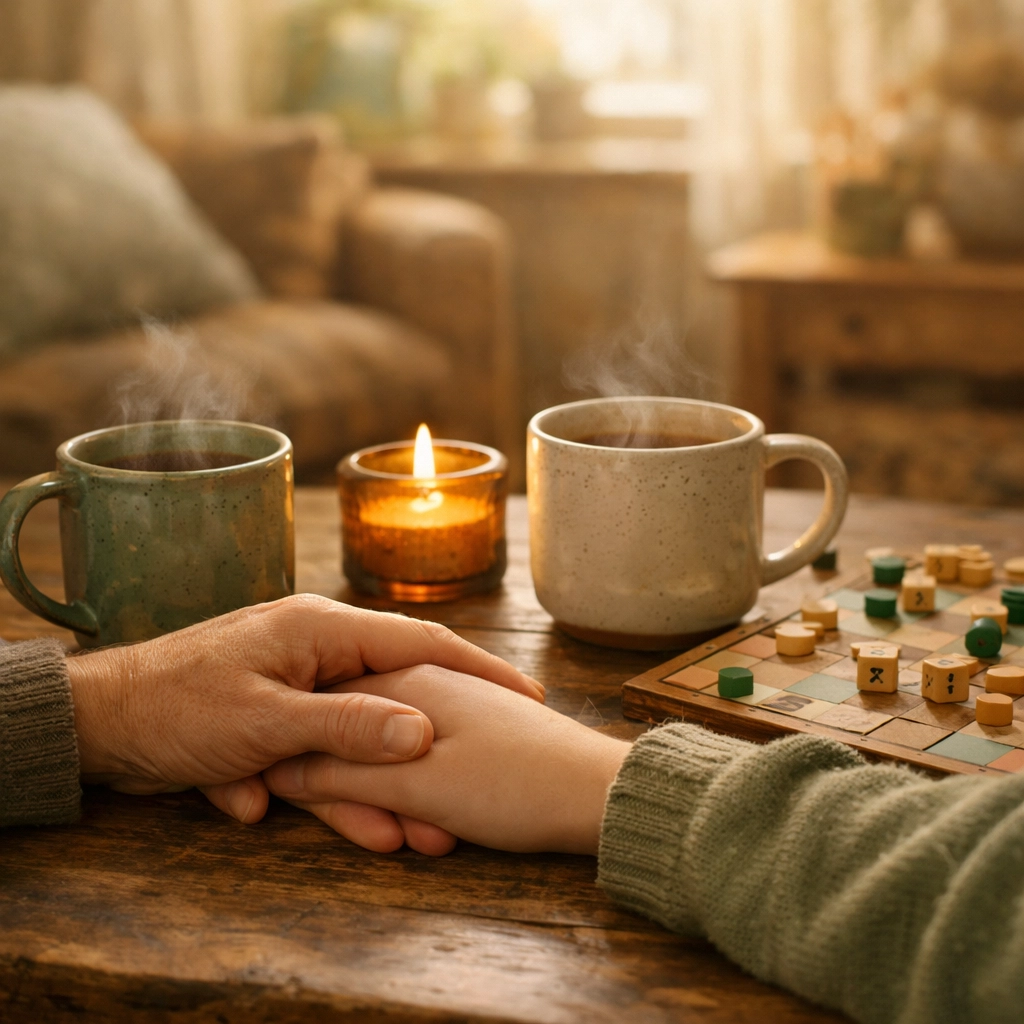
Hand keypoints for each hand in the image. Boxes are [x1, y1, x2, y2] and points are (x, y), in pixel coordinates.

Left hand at [66, 594, 543, 824]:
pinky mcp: (270, 716)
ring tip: (390, 836)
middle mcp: (316, 648)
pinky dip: (293, 784)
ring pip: (349, 737)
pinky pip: (305, 751)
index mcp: (323, 629)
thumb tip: (425, 732)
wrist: (94, 723)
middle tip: (464, 792)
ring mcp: (294, 683)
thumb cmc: (177, 706)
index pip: (421, 642)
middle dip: (420, 754)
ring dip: (356, 788)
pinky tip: (252, 805)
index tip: (527, 695)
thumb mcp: (267, 721)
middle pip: (391, 699)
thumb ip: (348, 726)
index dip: (478, 669)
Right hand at [263, 665, 629, 855]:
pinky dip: (424, 795)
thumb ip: (340, 772)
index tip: (292, 802)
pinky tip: (442, 827)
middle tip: (381, 837)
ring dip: (398, 802)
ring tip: (427, 842)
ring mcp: (455, 702)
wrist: (599, 793)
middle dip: (357, 790)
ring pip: (395, 755)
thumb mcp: (412, 787)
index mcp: (404, 678)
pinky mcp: (478, 728)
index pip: (326, 711)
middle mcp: (427, 679)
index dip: (303, 760)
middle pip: (360, 736)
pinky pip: (428, 761)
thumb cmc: (509, 786)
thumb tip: (284, 768)